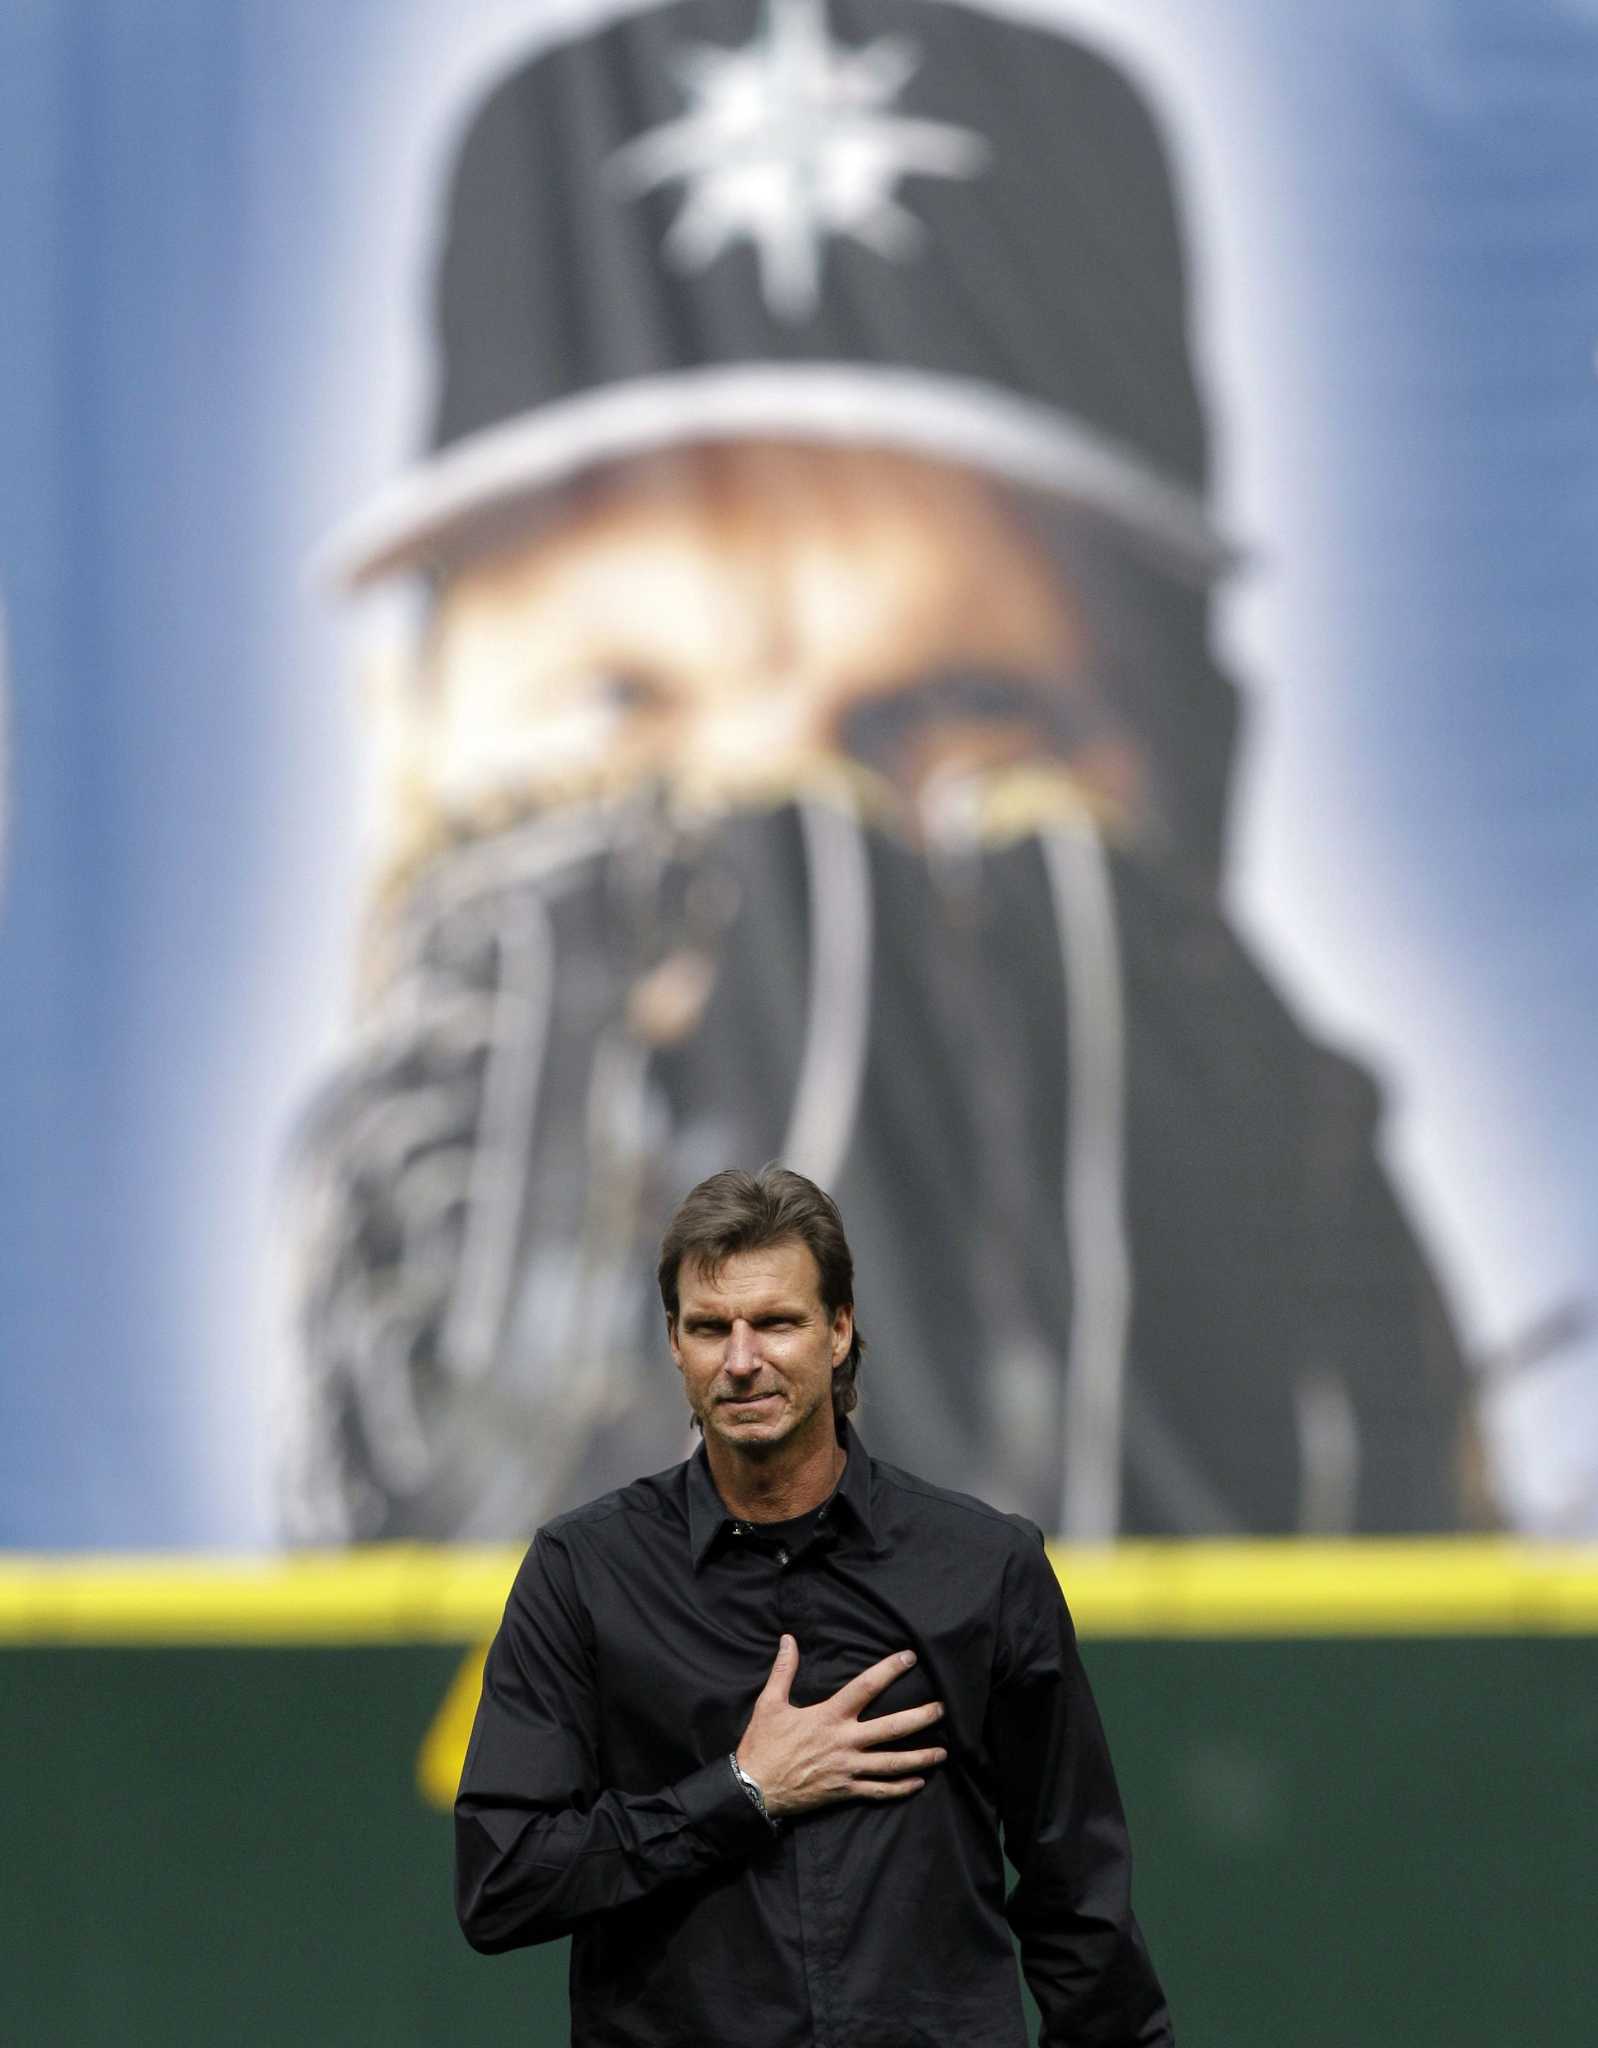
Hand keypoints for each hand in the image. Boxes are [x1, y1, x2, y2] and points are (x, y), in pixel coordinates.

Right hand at [735, 1636, 945, 1818]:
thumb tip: (788, 1639)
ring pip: (892, 1763)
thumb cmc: (762, 1744)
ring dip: (920, 1758)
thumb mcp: (769, 1703)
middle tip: (942, 1709)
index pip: (865, 1687)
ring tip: (942, 1752)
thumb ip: (783, 1670)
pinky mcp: (845, 1791)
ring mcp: (847, 1769)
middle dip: (920, 1718)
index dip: (889, 1670)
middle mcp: (844, 1742)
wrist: (753, 1789)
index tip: (909, 1658)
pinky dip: (900, 1788)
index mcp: (829, 1716)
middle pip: (891, 1728)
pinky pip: (879, 1791)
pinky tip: (918, 1783)